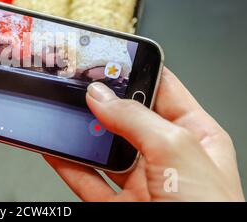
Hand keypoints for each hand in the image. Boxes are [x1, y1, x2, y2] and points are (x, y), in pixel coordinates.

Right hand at [45, 68, 244, 200]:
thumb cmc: (210, 213)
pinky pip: (86, 179)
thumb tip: (100, 95)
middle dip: (101, 102)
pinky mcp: (118, 205)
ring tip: (61, 112)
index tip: (107, 58)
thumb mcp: (177, 150)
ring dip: (79, 133)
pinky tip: (54, 148)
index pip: (162, 89)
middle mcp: (167, 156)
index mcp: (194, 134)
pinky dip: (67, 164)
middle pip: (127, 118)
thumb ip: (135, 118)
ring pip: (103, 149)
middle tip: (76, 84)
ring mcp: (141, 182)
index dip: (135, 71)